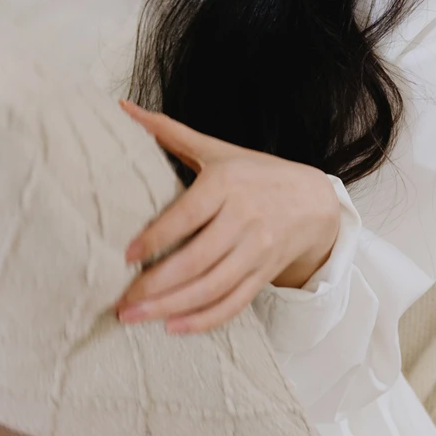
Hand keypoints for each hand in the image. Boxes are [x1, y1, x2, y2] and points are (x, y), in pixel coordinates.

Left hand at [115, 99, 341, 333]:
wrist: (314, 201)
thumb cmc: (255, 174)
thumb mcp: (217, 150)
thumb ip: (169, 133)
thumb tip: (124, 108)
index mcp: (227, 185)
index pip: (187, 216)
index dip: (156, 239)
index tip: (125, 256)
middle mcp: (244, 219)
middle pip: (196, 260)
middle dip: (156, 286)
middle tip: (121, 302)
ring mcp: (257, 251)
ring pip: (211, 288)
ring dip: (171, 308)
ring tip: (135, 318)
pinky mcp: (263, 275)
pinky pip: (233, 304)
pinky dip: (203, 320)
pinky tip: (172, 327)